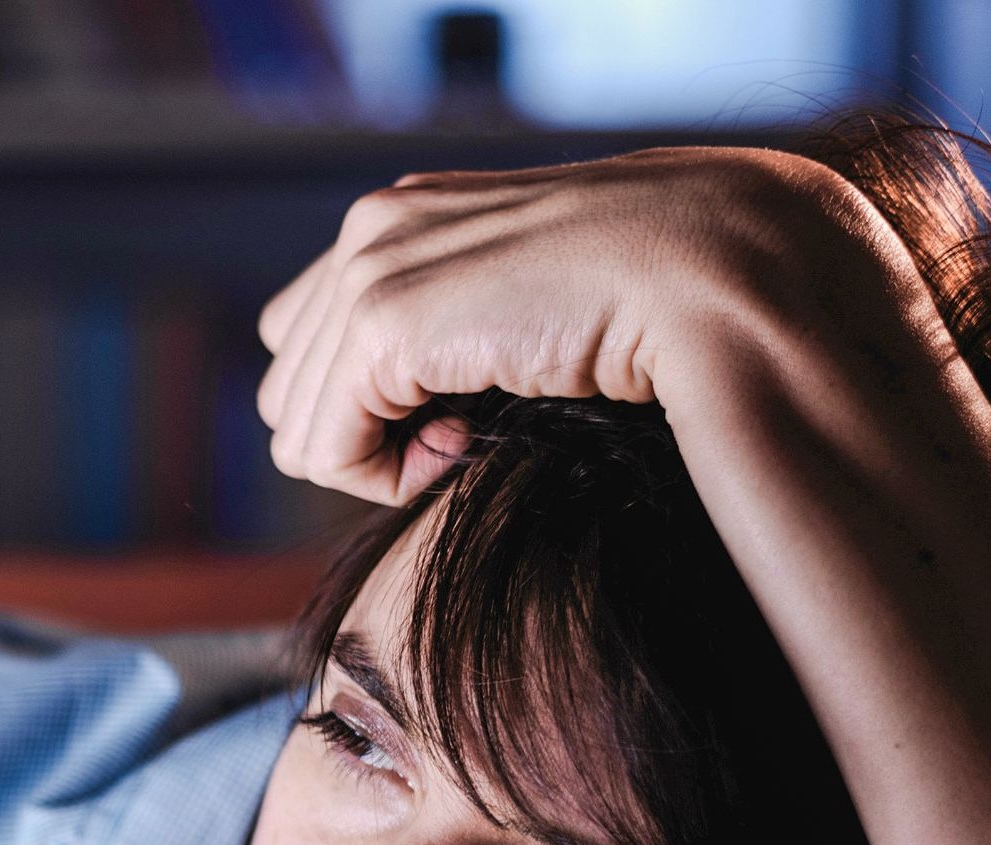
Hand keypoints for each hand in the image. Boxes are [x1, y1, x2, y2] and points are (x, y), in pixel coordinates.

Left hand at [255, 147, 828, 503]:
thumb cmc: (626, 316)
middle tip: (463, 428)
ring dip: (380, 460)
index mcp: (393, 221)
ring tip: (467, 430)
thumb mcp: (510, 321)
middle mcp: (368, 231)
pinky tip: (461, 442)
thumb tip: (391, 418)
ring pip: (297, 432)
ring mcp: (369, 270)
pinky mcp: (381, 324)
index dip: (366, 408)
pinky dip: (387, 477)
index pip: (302, 348)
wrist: (702, 276)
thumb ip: (436, 345)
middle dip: (365, 438)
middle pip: (288, 395)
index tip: (455, 407)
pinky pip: (324, 453)